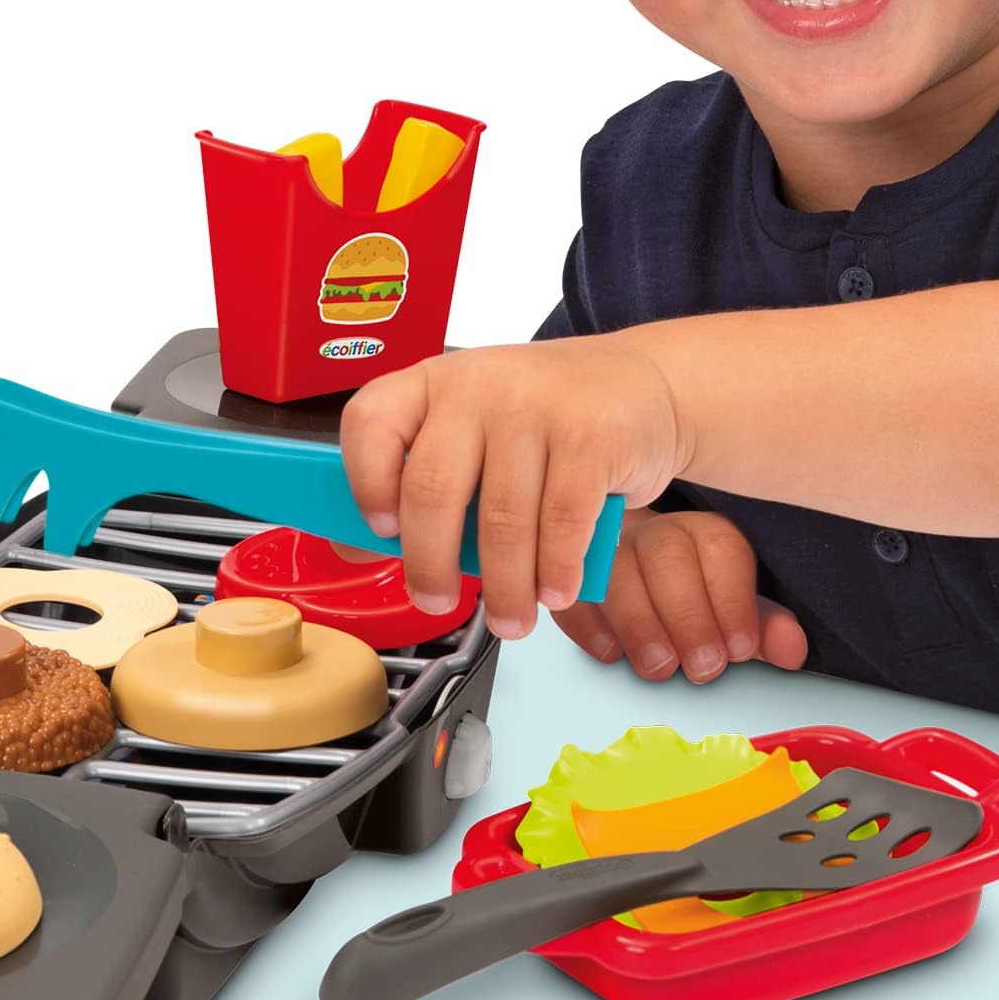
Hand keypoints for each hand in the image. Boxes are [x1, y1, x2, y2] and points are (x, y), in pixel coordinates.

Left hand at [339, 337, 685, 637]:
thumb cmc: (546, 418)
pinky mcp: (590, 435)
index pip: (371, 420)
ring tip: (510, 618)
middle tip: (436, 602)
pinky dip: (555, 572)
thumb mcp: (475, 429)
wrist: (641, 382)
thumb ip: (420, 478)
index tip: (380, 530)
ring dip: (504, 586)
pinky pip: (562, 524)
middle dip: (430, 563)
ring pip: (501, 519)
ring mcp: (536, 405)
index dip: (365, 482)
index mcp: (435, 381)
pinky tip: (555, 592)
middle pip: (431, 488)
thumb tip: (356, 548)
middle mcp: (478, 384)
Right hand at [551, 507, 808, 681]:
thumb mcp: (739, 611)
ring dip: (638, 624)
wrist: (643, 578)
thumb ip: (765, 627)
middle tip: (701, 665)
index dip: (733, 601)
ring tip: (659, 665)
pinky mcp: (573, 577)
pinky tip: (612, 652)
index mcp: (702, 531)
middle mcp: (654, 532)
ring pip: (615, 569)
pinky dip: (588, 625)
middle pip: (666, 555)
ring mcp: (609, 550)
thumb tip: (790, 648)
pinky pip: (572, 592)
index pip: (719, 547)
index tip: (741, 648)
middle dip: (687, 616)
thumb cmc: (695, 600)